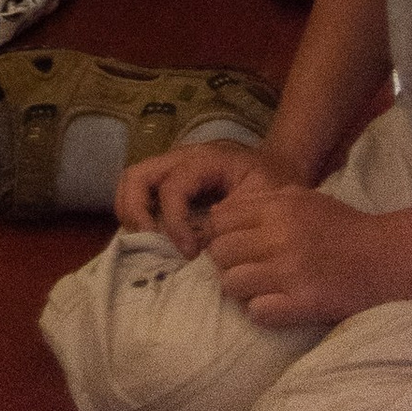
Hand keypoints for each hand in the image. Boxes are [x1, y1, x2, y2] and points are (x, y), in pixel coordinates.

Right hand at [116, 138, 276, 251]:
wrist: (280, 167)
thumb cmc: (272, 183)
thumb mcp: (260, 202)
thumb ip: (230, 221)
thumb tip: (201, 249)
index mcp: (204, 158)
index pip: (173, 186)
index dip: (174, 221)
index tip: (189, 252)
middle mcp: (179, 158)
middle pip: (137, 176)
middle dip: (136, 212)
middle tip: (152, 245)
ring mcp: (170, 167)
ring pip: (131, 182)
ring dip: (132, 213)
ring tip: (149, 244)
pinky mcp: (169, 180)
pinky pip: (141, 192)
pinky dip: (138, 215)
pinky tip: (154, 239)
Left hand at [206, 177, 411, 326]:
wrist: (384, 258)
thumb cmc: (342, 226)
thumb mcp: (301, 197)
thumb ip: (263, 201)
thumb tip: (221, 214)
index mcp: (276, 208)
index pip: (219, 220)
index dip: (219, 234)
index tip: (231, 245)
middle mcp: (278, 237)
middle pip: (220, 252)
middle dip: (226, 263)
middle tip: (242, 270)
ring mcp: (290, 271)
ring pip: (232, 283)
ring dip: (240, 290)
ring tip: (255, 290)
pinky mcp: (304, 303)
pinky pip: (258, 311)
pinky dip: (260, 312)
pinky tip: (272, 306)